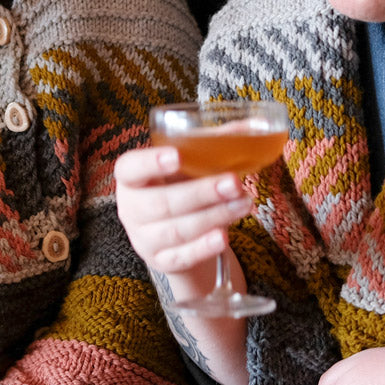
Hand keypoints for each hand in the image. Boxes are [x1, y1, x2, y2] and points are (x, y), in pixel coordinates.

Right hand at [114, 146, 253, 274]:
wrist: (176, 231)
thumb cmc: (180, 185)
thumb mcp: (190, 163)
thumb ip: (214, 142)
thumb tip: (255, 123)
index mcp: (131, 177)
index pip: (129, 168)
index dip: (150, 162)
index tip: (177, 155)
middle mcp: (131, 209)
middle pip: (161, 203)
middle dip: (201, 193)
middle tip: (234, 182)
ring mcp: (143, 238)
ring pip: (176, 230)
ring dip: (214, 216)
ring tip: (244, 203)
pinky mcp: (161, 261)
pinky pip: (182, 257)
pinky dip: (203, 248)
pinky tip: (224, 236)